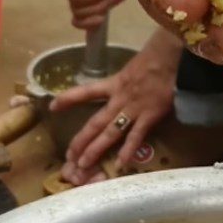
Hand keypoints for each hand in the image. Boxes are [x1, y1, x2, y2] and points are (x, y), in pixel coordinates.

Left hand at [49, 27, 181, 183]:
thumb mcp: (132, 68)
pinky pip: (136, 136)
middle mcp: (119, 99)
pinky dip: (128, 151)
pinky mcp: (149, 116)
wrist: (170, 58)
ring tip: (84, 164)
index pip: (86, 91)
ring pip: (110, 132)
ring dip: (96, 149)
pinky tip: (120, 164)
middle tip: (70, 157)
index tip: (53, 107)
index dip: (68, 99)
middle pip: (95, 122)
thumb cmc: (154, 59)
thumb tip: (122, 89)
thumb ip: (125, 81)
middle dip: (81, 140)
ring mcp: (133, 109)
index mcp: (114, 84)